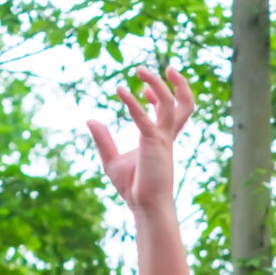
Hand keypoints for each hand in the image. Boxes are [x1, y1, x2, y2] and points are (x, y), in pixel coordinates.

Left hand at [88, 67, 196, 220]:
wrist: (145, 206)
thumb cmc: (133, 187)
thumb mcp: (112, 160)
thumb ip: (103, 139)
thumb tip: (90, 120)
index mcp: (161, 139)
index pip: (170, 111)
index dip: (159, 95)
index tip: (142, 88)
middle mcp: (166, 136)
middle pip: (184, 105)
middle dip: (180, 84)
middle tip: (168, 67)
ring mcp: (162, 139)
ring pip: (169, 104)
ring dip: (156, 84)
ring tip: (139, 70)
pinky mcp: (153, 144)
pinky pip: (144, 117)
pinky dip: (132, 102)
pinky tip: (119, 91)